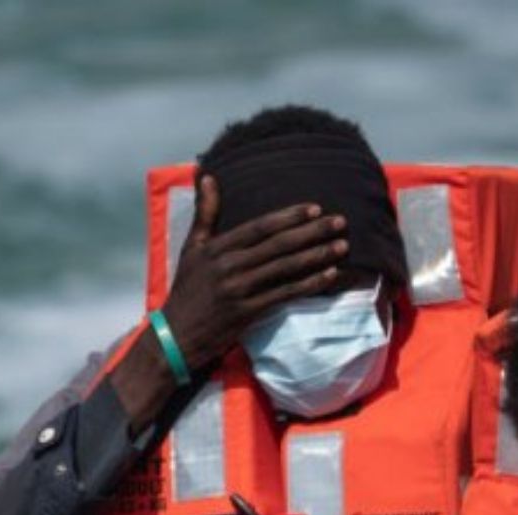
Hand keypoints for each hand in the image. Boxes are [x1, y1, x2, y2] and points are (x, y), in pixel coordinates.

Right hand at [153, 174, 348, 371]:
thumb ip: (205, 213)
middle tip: (339, 221)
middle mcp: (230, 265)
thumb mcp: (191, 248)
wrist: (176, 335)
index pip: (260, 227)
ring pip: (286, 268)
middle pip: (278, 244)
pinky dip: (309, 284)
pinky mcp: (248, 312)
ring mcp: (240, 289)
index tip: (314, 208)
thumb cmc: (186, 290)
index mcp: (218, 247)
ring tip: (342, 245)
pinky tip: (329, 274)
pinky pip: (285, 294)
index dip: (289, 216)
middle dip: (312, 231)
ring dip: (317, 256)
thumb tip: (207, 177)